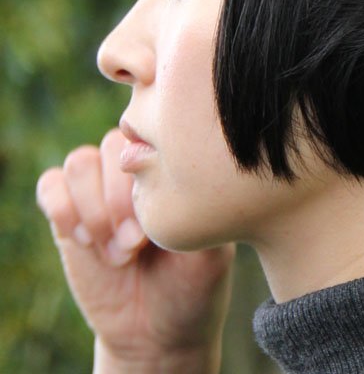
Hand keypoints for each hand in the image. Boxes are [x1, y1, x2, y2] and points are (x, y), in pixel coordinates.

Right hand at [35, 127, 235, 363]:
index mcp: (172, 167)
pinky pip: (50, 184)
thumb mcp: (211, 251)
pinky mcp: (68, 216)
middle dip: (120, 199)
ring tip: (117, 251)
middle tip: (135, 244)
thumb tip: (166, 168)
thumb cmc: (193, 285)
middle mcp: (135, 171)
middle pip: (111, 145)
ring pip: (80, 161)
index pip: (150, 135)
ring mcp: (99, 190)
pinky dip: (63, 210)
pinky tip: (86, 243)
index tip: (155, 224)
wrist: (160, 330)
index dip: (146, 176)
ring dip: (94, 208)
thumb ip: (193, 209)